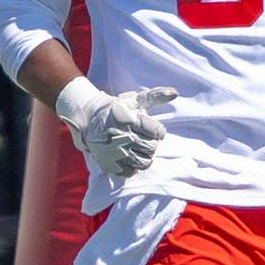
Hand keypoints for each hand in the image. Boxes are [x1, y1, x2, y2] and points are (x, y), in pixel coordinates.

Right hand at [56, 78, 177, 176]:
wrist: (89, 119)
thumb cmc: (116, 108)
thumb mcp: (134, 100)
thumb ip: (156, 96)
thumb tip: (175, 93)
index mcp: (129, 119)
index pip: (157, 132)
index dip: (158, 131)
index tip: (154, 130)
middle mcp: (121, 136)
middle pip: (151, 148)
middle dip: (152, 143)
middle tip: (146, 139)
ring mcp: (114, 152)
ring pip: (144, 162)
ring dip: (146, 156)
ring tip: (140, 148)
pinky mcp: (109, 164)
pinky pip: (131, 171)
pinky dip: (134, 166)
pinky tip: (130, 155)